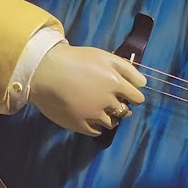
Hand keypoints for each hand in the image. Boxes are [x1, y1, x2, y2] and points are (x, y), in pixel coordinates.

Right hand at [28, 44, 144, 136]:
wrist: (45, 70)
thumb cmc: (75, 60)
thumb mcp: (104, 56)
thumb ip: (127, 68)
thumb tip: (142, 83)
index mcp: (116, 83)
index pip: (137, 97)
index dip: (132, 95)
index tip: (125, 93)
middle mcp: (108, 101)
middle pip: (125, 111)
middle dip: (121, 106)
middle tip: (109, 100)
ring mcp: (93, 114)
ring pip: (112, 123)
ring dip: (110, 118)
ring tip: (99, 109)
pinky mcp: (80, 124)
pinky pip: (96, 131)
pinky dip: (97, 127)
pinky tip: (91, 118)